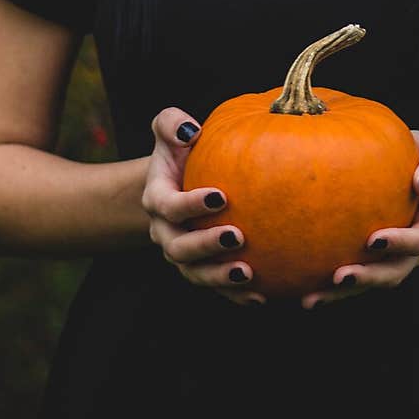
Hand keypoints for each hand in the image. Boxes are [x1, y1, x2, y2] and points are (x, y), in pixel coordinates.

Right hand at [142, 106, 265, 305]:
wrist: (180, 183)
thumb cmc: (182, 152)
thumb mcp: (170, 130)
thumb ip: (171, 123)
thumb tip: (191, 129)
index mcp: (157, 199)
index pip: (168, 206)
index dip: (190, 205)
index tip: (220, 196)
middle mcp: (165, 232)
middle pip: (178, 248)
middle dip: (206, 246)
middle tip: (238, 236)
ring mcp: (182, 256)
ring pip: (195, 274)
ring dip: (220, 277)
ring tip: (248, 272)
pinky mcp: (200, 270)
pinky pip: (216, 289)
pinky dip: (236, 296)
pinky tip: (262, 295)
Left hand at [301, 129, 418, 309]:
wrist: (416, 174)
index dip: (400, 244)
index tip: (373, 240)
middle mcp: (415, 250)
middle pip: (395, 272)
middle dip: (368, 278)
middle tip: (339, 277)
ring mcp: (394, 259)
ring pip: (371, 282)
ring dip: (343, 294)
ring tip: (311, 298)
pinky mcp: (372, 260)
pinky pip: (354, 277)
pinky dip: (330, 288)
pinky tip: (302, 291)